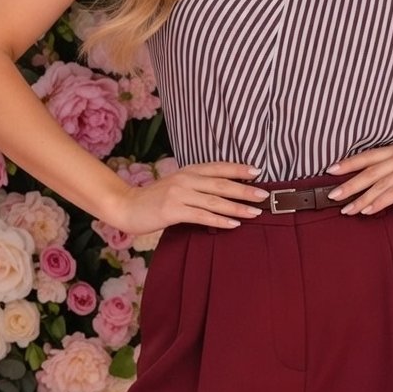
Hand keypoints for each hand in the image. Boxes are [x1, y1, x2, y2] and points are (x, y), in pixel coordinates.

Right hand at [111, 160, 269, 232]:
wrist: (127, 206)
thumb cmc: (154, 198)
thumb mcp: (177, 185)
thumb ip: (197, 186)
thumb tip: (225, 191)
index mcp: (188, 171)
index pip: (218, 167)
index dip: (238, 168)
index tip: (258, 171)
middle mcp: (186, 179)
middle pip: (221, 183)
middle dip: (245, 189)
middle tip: (265, 194)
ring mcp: (179, 194)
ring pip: (215, 200)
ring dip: (237, 206)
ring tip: (255, 212)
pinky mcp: (173, 210)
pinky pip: (202, 215)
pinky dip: (220, 219)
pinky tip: (234, 224)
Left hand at [325, 143, 392, 215]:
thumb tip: (368, 187)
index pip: (369, 156)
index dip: (349, 163)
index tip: (330, 171)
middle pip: (370, 170)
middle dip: (349, 184)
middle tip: (331, 195)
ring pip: (380, 183)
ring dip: (361, 198)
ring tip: (346, 209)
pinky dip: (378, 202)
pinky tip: (367, 211)